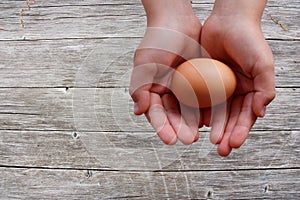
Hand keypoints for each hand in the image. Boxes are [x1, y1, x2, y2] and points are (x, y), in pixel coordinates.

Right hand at [130, 2, 202, 144]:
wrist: (177, 21)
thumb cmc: (157, 41)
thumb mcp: (144, 64)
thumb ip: (140, 89)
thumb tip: (138, 111)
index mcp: (152, 91)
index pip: (157, 114)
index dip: (163, 128)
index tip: (171, 140)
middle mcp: (168, 92)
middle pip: (174, 116)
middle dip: (180, 129)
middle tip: (189, 139)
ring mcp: (184, 88)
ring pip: (190, 110)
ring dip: (194, 123)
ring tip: (201, 133)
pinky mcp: (200, 81)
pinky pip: (204, 97)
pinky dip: (207, 109)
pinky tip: (211, 118)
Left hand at [200, 4, 275, 155]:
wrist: (228, 21)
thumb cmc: (249, 40)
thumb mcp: (262, 64)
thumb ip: (265, 89)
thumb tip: (260, 113)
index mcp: (251, 90)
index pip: (246, 116)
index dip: (240, 131)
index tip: (232, 144)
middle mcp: (235, 91)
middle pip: (230, 118)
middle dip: (225, 134)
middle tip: (219, 150)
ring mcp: (219, 86)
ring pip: (214, 111)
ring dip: (211, 127)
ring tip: (205, 140)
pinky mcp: (204, 79)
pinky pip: (200, 97)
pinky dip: (198, 110)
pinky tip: (195, 122)